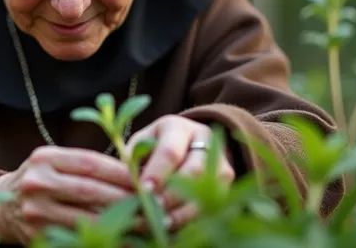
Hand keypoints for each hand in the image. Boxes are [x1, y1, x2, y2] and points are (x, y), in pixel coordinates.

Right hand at [0, 146, 134, 243]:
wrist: (3, 205)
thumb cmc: (42, 179)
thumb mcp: (56, 162)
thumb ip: (85, 165)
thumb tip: (135, 171)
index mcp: (45, 158)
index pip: (90, 162)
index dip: (120, 171)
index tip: (145, 178)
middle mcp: (37, 182)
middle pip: (89, 191)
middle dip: (125, 198)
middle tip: (153, 204)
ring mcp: (35, 210)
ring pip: (86, 218)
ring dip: (121, 223)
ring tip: (146, 223)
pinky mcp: (37, 234)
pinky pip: (77, 237)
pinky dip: (104, 238)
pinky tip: (124, 239)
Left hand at [124, 115, 234, 230]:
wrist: (188, 144)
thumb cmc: (154, 146)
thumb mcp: (141, 146)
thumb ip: (134, 161)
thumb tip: (127, 186)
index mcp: (177, 128)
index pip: (170, 151)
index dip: (157, 173)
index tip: (143, 190)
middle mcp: (205, 142)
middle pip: (193, 172)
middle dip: (172, 195)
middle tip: (153, 210)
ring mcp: (220, 162)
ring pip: (208, 191)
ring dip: (183, 211)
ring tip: (163, 224)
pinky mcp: (227, 184)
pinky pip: (213, 204)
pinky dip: (193, 218)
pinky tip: (176, 227)